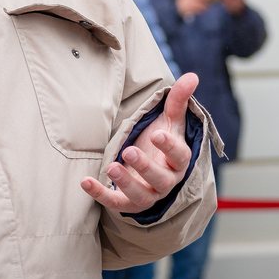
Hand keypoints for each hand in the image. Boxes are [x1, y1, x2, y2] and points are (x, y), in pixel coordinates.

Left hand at [80, 73, 198, 213]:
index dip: (169, 147)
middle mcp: (166, 180)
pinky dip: (100, 194)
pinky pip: (115, 202)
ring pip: (141, 195)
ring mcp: (148, 194)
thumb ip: (178, 99)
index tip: (156, 135)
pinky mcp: (129, 203)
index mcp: (178, 160)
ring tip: (111, 167)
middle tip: (129, 151)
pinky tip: (85, 182)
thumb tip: (192, 76)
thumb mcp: (170, 120)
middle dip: (145, 167)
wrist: (148, 170)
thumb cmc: (161, 141)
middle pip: (160, 178)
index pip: (179, 156)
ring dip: (126, 183)